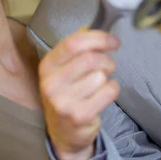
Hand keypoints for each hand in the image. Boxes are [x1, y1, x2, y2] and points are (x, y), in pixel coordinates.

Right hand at [38, 27, 119, 159]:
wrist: (63, 132)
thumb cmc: (67, 92)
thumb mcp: (63, 68)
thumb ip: (76, 46)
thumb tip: (91, 27)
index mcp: (47, 65)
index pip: (73, 43)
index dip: (97, 38)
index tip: (113, 41)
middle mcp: (51, 82)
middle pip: (89, 59)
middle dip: (106, 60)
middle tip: (108, 66)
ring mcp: (63, 101)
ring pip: (100, 76)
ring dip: (108, 77)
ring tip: (101, 83)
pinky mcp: (78, 116)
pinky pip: (108, 92)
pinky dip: (112, 89)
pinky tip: (104, 94)